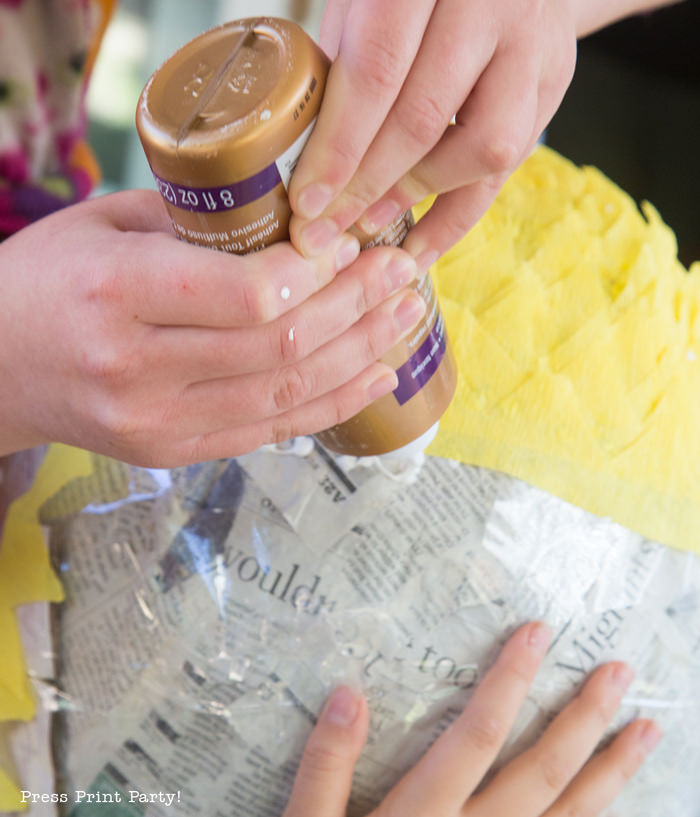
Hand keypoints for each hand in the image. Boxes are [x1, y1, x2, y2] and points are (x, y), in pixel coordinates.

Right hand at [0, 190, 424, 465]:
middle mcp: (138, 366)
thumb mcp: (102, 225)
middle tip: (400, 270)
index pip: (245, 294)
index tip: (350, 244)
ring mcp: (158, 420)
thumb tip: (290, 223)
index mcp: (117, 293)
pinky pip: (271, 430)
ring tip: (405, 318)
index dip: (316, 273)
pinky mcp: (174, 449)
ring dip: (360, 353)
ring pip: (287, 392)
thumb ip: (192, 225)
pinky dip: (332, 403)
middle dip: (356, 306)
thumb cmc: (44, 283)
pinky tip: (374, 374)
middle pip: (280, 345)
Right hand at [284, 623, 661, 816]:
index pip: (478, 736)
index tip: (536, 634)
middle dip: (584, 718)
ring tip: (646, 731)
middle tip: (621, 673)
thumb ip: (325, 770)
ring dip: (612, 773)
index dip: (509, 681)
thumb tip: (348, 694)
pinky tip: (613, 800)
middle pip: (542, 773)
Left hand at [288, 0, 577, 270]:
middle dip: (366, 185)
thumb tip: (305, 157)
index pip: (376, 71)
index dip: (339, 145)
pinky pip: (507, 166)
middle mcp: (490, 2)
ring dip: (415, 196)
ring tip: (367, 225)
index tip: (307, 201)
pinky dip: (457, 214)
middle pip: (423, 116)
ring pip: (481, 147)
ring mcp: (532, 44)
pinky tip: (418, 247)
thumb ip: (343, 61)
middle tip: (324, 229)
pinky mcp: (552, 82)